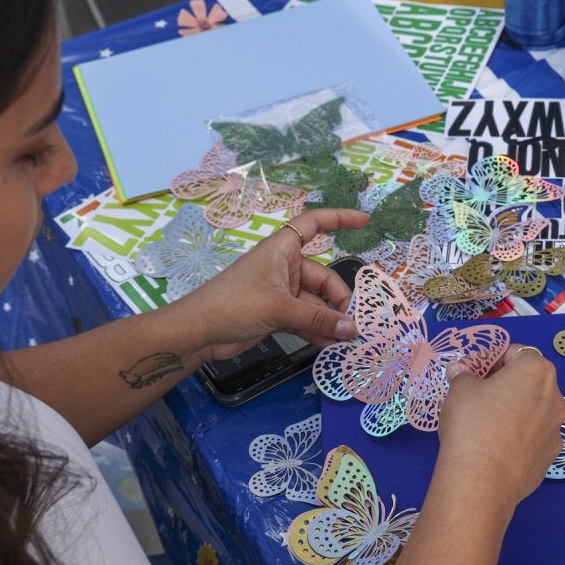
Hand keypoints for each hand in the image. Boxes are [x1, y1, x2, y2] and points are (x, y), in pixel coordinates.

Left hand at [180, 209, 369, 360]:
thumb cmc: (234, 305)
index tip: (365, 222)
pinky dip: (316, 330)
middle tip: (352, 324)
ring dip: (329, 319)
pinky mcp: (276, 313)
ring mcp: (280, 291)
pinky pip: (305, 318)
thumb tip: (352, 328)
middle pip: (323, 277)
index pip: (314, 224)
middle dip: (338, 299)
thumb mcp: (279, 308)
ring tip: (345, 340)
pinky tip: (328, 345)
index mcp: (281, 249)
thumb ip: (318, 319)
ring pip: (316, 302)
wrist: (199, 332)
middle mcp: (283, 266)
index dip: (339, 219)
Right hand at [434, 345, 564, 513]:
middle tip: (476, 392)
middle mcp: (555, 397)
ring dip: (514, 408)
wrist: (482, 481)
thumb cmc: (472, 423)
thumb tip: (460, 370)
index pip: (516, 352)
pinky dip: (517, 435)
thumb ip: (463, 375)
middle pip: (529, 380)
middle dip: (504, 382)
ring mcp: (556, 430)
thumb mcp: (460, 390)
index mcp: (536, 372)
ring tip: (485, 421)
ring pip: (533, 410)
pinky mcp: (549, 457)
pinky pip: (532, 436)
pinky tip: (495, 445)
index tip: (470, 370)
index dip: (490, 358)